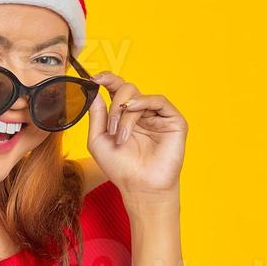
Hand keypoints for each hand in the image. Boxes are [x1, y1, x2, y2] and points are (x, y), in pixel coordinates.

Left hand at [83, 72, 187, 200]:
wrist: (139, 187)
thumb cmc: (120, 167)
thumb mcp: (98, 140)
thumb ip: (96, 114)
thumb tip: (93, 90)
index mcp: (124, 116)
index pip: (116, 89)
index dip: (107, 79)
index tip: (94, 78)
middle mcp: (141, 113)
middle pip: (127, 89)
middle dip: (114, 104)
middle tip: (110, 128)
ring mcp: (157, 116)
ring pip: (139, 96)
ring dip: (125, 112)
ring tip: (120, 135)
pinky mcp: (173, 121)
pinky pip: (159, 101)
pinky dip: (144, 102)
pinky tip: (133, 111)